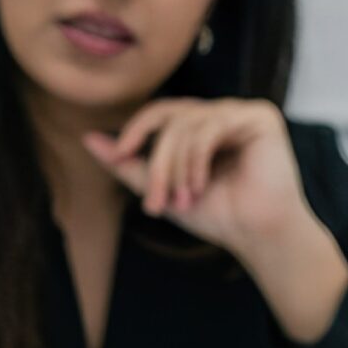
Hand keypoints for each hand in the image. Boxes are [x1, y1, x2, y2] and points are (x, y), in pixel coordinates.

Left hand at [87, 99, 347, 344]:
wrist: (257, 234)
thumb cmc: (217, 213)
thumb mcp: (164, 188)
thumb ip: (128, 165)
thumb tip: (88, 138)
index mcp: (203, 125)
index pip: (163, 113)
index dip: (137, 129)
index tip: (118, 155)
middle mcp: (222, 113)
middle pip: (171, 119)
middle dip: (156, 162)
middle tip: (154, 203)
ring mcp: (242, 112)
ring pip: (187, 124)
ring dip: (175, 168)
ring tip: (181, 201)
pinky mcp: (260, 117)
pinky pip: (211, 126)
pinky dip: (196, 159)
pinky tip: (199, 186)